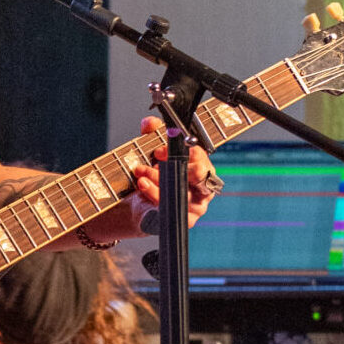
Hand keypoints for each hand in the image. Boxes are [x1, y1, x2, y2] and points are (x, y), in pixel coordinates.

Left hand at [127, 115, 224, 232]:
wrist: (139, 206)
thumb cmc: (153, 177)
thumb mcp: (150, 151)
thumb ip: (152, 133)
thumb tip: (150, 123)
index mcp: (203, 167)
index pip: (200, 155)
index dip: (179, 150)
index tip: (158, 150)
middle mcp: (204, 186)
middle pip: (197, 173)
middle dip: (172, 165)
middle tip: (154, 162)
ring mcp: (198, 205)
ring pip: (181, 191)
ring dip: (158, 181)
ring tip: (141, 175)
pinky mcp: (186, 220)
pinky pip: (172, 208)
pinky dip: (155, 196)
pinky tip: (143, 188)